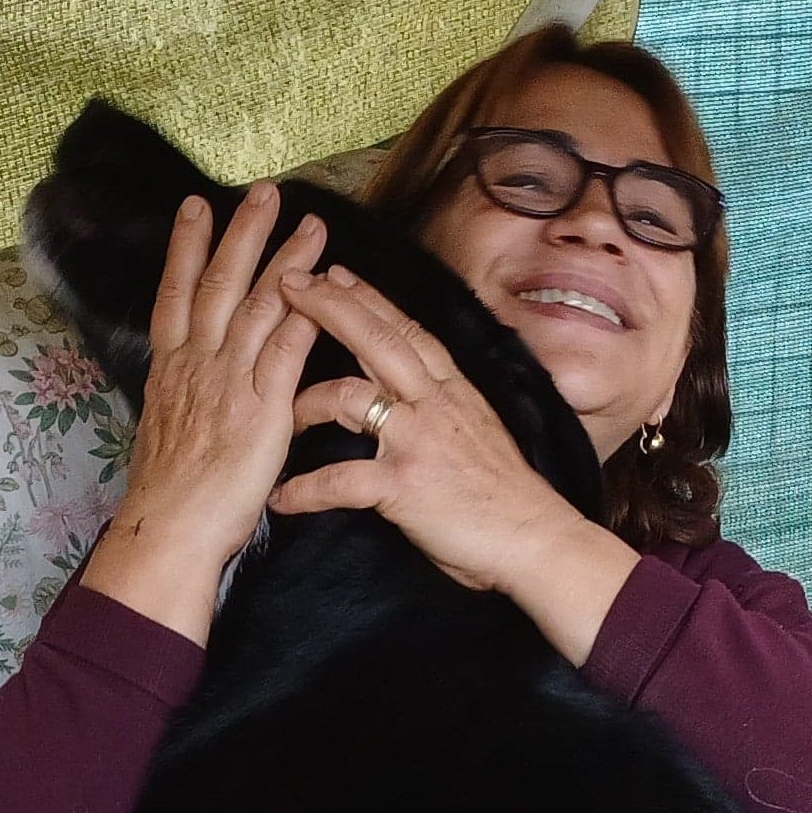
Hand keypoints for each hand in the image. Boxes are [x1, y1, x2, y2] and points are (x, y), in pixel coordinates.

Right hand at [82, 184, 325, 643]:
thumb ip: (180, 400)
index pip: (177, 295)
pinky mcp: (260, 411)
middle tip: (264, 192)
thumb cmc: (167, 497)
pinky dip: (301, 318)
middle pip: (219, 285)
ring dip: (285, 262)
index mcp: (171, 370)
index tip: (195, 207)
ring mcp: (228, 384)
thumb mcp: (163, 433)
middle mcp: (196, 365)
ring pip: (257, 308)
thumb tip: (185, 389)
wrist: (169, 528)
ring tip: (309, 226)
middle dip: (241, 234)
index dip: (186, 248)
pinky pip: (283, 354)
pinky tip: (321, 291)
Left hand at [269, 265, 640, 661]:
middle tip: (287, 285)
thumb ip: (446, 408)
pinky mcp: (402, 486)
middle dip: (327, 307)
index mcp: (452, 389)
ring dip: (305, 401)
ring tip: (277, 411)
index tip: (334, 272)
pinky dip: (305, 490)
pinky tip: (281, 498)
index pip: (405, 329)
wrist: (534, 539)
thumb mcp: (480, 431)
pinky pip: (339, 480)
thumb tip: (422, 398)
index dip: (366, 297)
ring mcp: (416, 441)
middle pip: (374, 339)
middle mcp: (433, 403)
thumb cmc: (508, 497)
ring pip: (348, 396)